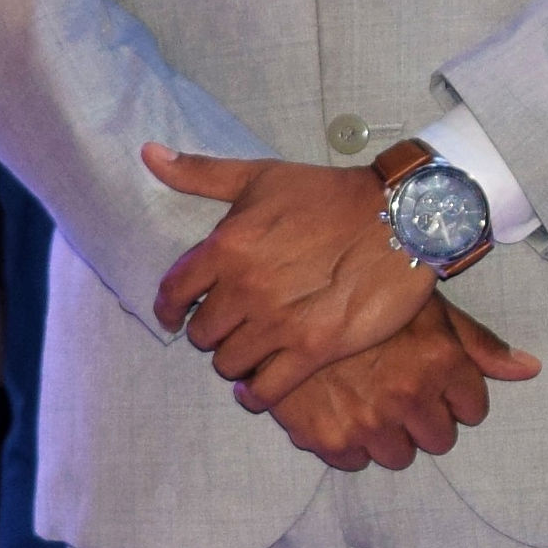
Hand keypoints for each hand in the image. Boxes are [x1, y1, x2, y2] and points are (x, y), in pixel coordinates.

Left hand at [147, 145, 432, 407]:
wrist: (399, 219)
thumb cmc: (328, 195)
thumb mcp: (259, 176)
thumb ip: (199, 173)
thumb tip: (149, 152)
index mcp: (226, 247)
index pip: (174, 292)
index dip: (168, 309)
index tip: (172, 317)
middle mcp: (246, 289)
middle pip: (202, 333)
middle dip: (210, 331)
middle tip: (229, 326)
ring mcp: (279, 323)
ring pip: (229, 363)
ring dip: (234, 361)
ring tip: (248, 352)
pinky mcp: (315, 349)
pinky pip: (267, 389)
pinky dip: (256, 395)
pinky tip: (257, 388)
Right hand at [263, 291, 540, 470]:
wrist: (276, 293)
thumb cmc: (357, 292)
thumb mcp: (421, 304)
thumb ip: (476, 342)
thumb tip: (530, 369)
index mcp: (439, 361)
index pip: (472, 409)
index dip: (452, 394)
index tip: (427, 377)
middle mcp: (409, 395)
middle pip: (439, 439)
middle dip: (422, 417)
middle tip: (393, 387)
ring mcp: (367, 421)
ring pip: (398, 455)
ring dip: (385, 433)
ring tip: (362, 396)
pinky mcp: (326, 437)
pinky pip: (352, 461)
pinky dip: (344, 440)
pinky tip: (333, 405)